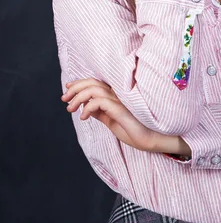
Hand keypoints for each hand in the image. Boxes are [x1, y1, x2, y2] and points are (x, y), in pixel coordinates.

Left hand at [61, 78, 191, 155]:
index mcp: (118, 95)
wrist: (153, 140)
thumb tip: (86, 108)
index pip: (96, 82)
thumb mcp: (112, 122)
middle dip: (75, 88)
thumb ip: (101, 113)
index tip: (68, 90)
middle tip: (64, 99)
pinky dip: (88, 107)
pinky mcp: (122, 108)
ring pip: (94, 90)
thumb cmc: (136, 131)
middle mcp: (119, 94)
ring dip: (78, 98)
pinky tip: (84, 117)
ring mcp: (121, 100)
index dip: (80, 83)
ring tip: (71, 109)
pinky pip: (100, 102)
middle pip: (93, 82)